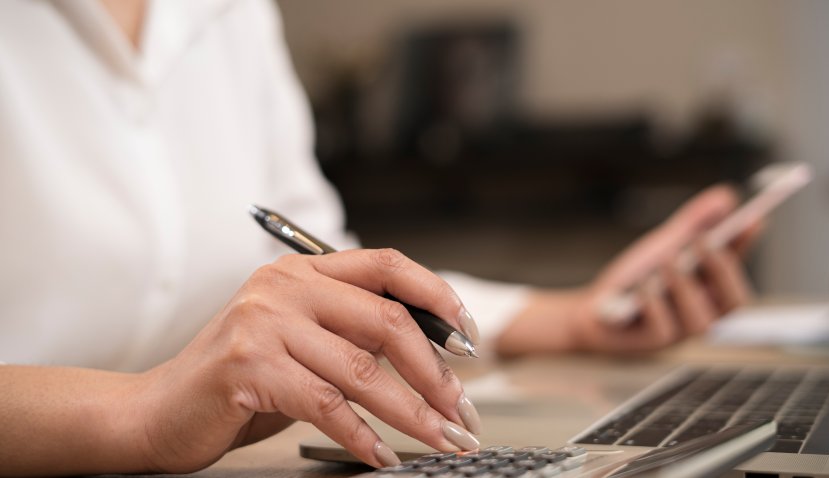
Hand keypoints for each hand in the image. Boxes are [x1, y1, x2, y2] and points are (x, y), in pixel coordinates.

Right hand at [134, 249, 480, 471]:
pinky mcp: (249, 366)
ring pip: (362, 371)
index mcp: (303, 271)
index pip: (388, 266)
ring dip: (411, 413)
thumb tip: (431, 356)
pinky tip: (381, 455)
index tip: (468, 339)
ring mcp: (264, 323)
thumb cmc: (240, 379)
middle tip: (461, 409)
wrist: (159, 409)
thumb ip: (351, 333)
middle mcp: (285, 287)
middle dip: (436, 373)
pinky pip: (326, 405)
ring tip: (440, 438)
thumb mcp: (302, 340)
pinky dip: (362, 436)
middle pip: (387, 321)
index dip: (438, 298)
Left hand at [496, 185, 760, 355]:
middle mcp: (705, 313)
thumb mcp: (665, 244)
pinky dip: (654, 306)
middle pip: (735, 302)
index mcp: (713, 289)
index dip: (747, 244)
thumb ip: (694, 223)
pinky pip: (662, 331)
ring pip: (701, 322)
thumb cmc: (637, 279)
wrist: (595, 309)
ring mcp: (681, 332)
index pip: (740, 267)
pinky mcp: (654, 343)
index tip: (753, 217)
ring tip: (667, 260)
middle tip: (705, 240)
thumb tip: (726, 197)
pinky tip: (641, 288)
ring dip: (686, 288)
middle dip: (723, 270)